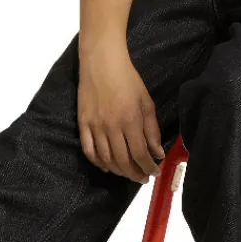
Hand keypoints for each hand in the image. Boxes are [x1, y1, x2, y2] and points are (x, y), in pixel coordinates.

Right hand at [77, 45, 165, 183]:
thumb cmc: (128, 79)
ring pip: (106, 159)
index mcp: (130, 120)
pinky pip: (88, 150)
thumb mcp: (146, 102)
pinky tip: (106, 167)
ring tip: (128, 174)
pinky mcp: (83, 123)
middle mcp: (112, 127)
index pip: (140, 154)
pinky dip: (97, 162)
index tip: (154, 173)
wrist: (102, 62)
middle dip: (135, 174)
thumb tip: (157, 152)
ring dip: (118, 171)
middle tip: (142, 178)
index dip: (148, 167)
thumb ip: (152, 129)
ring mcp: (95, 126)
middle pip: (123, 161)